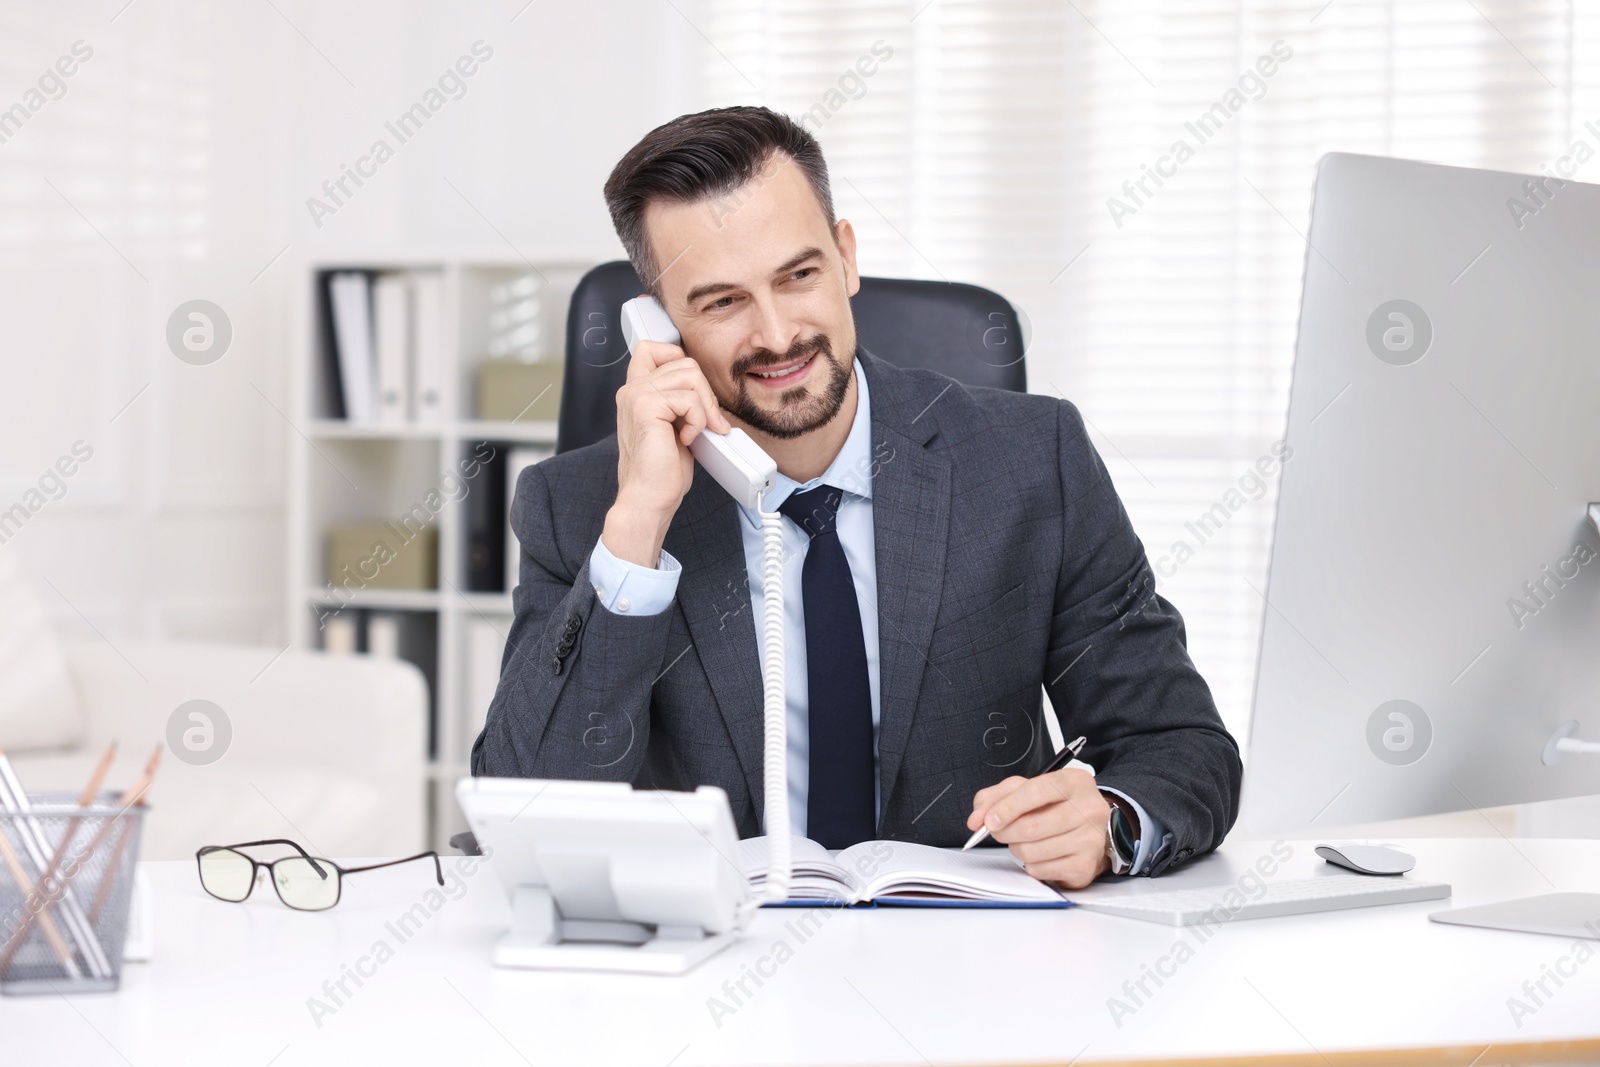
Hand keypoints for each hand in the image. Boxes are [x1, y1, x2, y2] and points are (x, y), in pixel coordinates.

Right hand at [603, 333, 729, 566]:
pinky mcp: (647, 407)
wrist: (649, 498)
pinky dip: (698, 420)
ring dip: (704, 406)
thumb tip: (706, 389)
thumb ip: (680, 401)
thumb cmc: (661, 470)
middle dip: (705, 392)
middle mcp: (631, 389)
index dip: (678, 359)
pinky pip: (690, 398)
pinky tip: (686, 439)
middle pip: (683, 360)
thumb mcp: (674, 425)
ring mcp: (636, 395)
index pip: (652, 347)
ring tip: (696, 431)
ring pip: (690, 374)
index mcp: (635, 391)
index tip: (691, 394)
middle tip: (707, 422)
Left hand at [967, 768, 1111, 888]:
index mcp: (1074, 782)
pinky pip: (1040, 870)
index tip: (989, 820)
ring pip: (1032, 851)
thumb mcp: (1028, 790)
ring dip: (1017, 848)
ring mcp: (1090, 840)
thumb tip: (977, 819)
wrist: (1092, 831)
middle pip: (1031, 826)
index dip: (1007, 807)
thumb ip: (997, 797)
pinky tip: (1040, 854)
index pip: (1036, 791)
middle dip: (1005, 831)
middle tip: (1000, 831)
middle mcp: (1089, 809)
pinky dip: (1031, 864)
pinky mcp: (1085, 866)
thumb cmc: (1057, 807)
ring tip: (1024, 841)